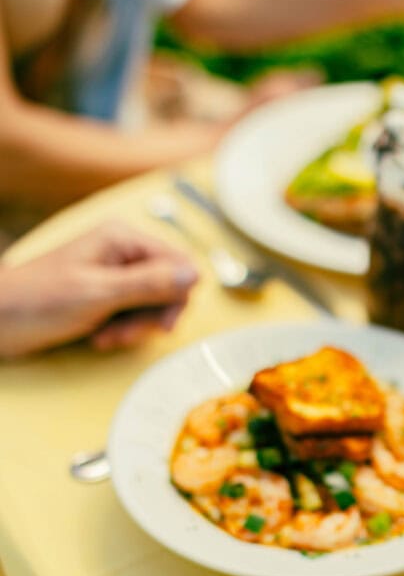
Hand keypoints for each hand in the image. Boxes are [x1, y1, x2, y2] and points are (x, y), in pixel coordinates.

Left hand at [0, 221, 198, 357]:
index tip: (163, 325)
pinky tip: (101, 336)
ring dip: (136, 327)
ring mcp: (116, 273)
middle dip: (151, 316)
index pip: (180, 264)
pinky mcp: (108, 294)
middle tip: (126, 334)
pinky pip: (136, 312)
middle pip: (170, 286)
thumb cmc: (35, 302)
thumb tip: (196, 275)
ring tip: (107, 336)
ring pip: (154, 303)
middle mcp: (124, 251)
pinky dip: (124, 329)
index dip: (177, 296)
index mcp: (124, 238)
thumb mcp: (98, 293)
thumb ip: (150, 284)